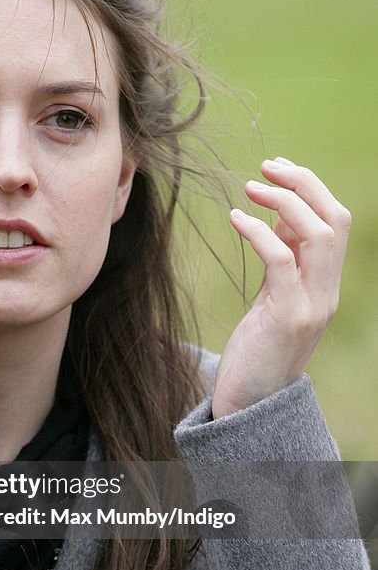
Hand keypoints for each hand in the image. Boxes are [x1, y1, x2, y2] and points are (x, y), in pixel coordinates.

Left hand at [212, 157, 350, 418]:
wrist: (251, 402)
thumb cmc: (258, 347)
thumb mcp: (275, 296)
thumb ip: (284, 260)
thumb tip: (277, 215)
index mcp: (326, 282)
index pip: (335, 221)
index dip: (310, 188)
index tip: (276, 169)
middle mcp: (327, 291)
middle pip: (335, 219)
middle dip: (304, 184)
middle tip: (267, 167)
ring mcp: (313, 305)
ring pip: (319, 236)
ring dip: (285, 203)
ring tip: (250, 188)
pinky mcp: (288, 318)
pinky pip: (281, 262)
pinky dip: (259, 233)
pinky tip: (235, 219)